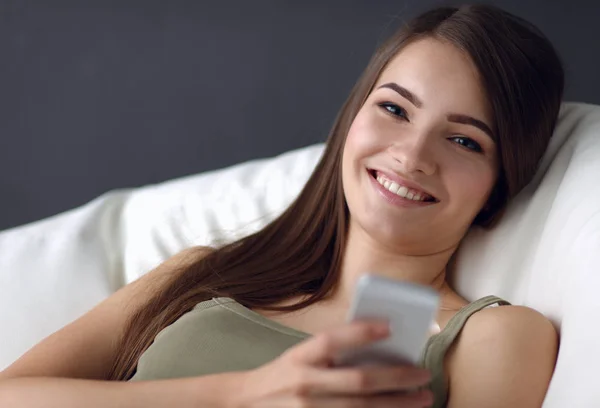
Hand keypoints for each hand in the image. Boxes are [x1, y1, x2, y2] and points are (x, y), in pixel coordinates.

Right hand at [232, 320, 432, 406]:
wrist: (246, 405)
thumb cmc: (281, 377)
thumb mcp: (299, 357)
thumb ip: (330, 354)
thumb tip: (377, 348)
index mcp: (299, 358)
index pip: (331, 341)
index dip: (360, 332)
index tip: (390, 326)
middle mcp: (304, 384)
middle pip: (357, 381)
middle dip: (396, 378)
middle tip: (424, 374)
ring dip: (397, 404)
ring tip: (423, 398)